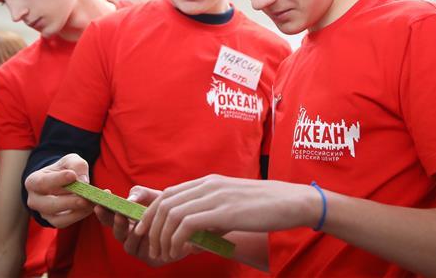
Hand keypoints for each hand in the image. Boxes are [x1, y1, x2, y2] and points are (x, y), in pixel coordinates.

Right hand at [24, 153, 93, 227]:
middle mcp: (34, 200)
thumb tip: (83, 181)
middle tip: (84, 197)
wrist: (64, 182)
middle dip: (68, 201)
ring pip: (55, 217)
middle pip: (48, 204)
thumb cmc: (65, 169)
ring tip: (89, 202)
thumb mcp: (70, 161)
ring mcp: (43, 213)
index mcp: (33, 181)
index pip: (42, 182)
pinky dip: (77, 216)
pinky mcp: (54, 221)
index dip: (57, 179)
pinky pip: (64, 222)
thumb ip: (76, 166)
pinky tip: (88, 208)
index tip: (73, 175)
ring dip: (74, 210)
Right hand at [94, 185, 195, 266]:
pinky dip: (138, 241)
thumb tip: (129, 198)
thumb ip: (143, 194)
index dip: (104, 208)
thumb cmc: (174, 209)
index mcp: (131, 221)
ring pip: (125, 242)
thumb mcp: (157, 197)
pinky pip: (140, 251)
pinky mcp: (150, 258)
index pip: (112, 215)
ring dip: (124, 230)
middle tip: (109, 208)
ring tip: (124, 217)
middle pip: (114, 229)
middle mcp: (132, 236)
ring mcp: (140, 248)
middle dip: (109, 219)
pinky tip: (140, 231)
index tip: (101, 196)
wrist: (196, 223)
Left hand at [134, 175, 320, 261]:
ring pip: (173, 213)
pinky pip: (188, 224)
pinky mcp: (224, 210)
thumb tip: (194, 240)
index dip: (151, 212)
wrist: (291, 202)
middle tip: (150, 247)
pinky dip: (177, 239)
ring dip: (163, 236)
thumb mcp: (232, 209)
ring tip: (165, 254)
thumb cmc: (264, 208)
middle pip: (165, 202)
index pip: (169, 193)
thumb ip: (212, 219)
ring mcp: (216, 196)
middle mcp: (208, 185)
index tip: (144, 231)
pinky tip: (180, 251)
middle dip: (151, 227)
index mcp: (209, 182)